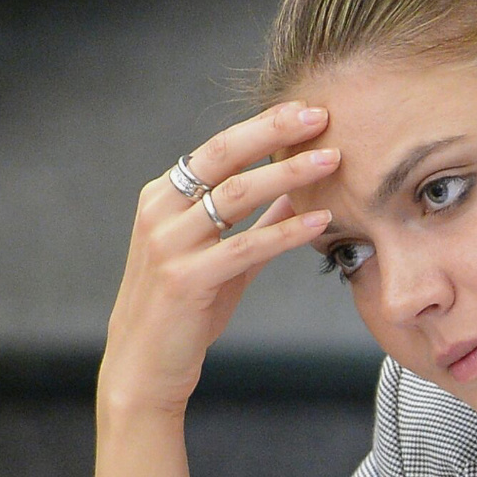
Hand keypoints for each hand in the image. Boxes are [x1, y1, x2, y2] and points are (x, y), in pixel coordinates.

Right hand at [99, 101, 337, 411]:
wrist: (145, 367)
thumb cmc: (187, 309)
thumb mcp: (223, 257)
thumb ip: (256, 222)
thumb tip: (298, 191)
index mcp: (164, 197)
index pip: (220, 147)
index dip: (264, 125)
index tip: (307, 110)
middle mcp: (160, 211)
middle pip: (223, 155)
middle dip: (274, 131)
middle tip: (320, 115)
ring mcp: (167, 244)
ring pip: (235, 195)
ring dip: (288, 175)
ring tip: (332, 160)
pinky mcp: (184, 279)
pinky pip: (245, 247)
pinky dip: (286, 231)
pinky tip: (320, 221)